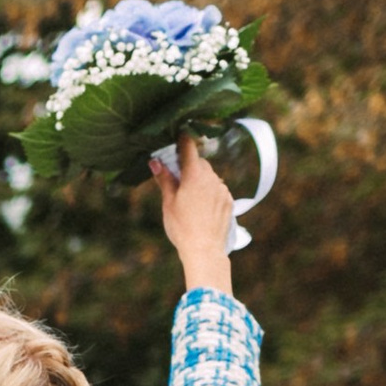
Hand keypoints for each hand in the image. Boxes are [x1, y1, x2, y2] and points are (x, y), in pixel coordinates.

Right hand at [150, 138, 236, 295]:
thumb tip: (155, 161)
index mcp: (194, 175)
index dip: (183, 139)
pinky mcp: (229, 202)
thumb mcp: (168, 202)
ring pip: (210, 177)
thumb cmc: (182, 227)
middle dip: (190, 167)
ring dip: (201, 181)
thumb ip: (164, 179)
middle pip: (200, 163)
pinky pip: (218, 190)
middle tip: (178, 178)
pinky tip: (202, 208)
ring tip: (190, 199)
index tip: (179, 134)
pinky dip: (210, 193)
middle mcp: (212, 178)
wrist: (205, 250)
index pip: (189, 148)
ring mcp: (223, 190)